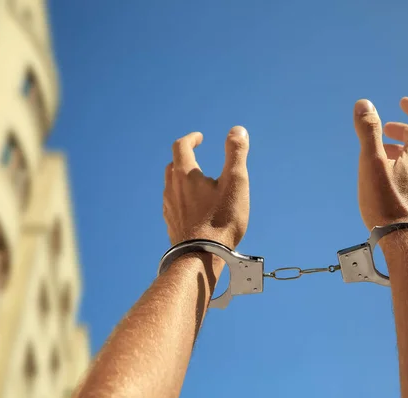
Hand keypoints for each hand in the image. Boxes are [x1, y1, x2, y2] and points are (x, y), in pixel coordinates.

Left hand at [163, 127, 249, 250]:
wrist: (201, 257)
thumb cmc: (221, 219)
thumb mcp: (235, 182)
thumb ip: (236, 153)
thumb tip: (238, 130)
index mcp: (185, 174)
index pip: (181, 146)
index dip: (191, 139)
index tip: (200, 138)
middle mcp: (172, 188)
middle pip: (173, 165)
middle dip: (185, 158)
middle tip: (197, 157)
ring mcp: (169, 207)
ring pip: (171, 185)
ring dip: (183, 178)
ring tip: (198, 183)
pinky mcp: (171, 224)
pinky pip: (173, 204)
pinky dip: (182, 197)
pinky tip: (194, 208)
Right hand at [354, 97, 407, 229]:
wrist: (404, 242)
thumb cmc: (387, 203)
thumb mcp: (371, 162)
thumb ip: (368, 132)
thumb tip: (364, 104)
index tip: (402, 104)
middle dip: (403, 130)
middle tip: (385, 130)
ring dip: (402, 149)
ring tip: (381, 153)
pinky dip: (404, 165)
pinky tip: (388, 178)